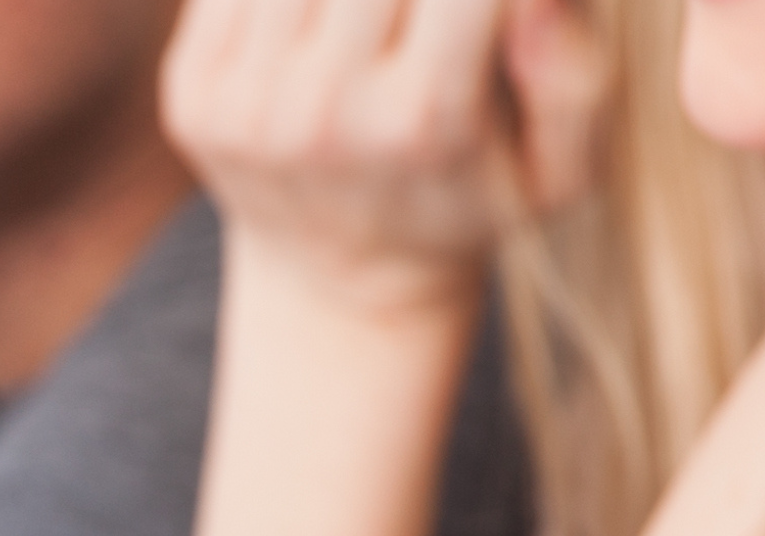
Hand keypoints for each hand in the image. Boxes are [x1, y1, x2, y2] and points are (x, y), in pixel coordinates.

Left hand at [161, 0, 607, 312]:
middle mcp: (323, 112)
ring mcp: (244, 103)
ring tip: (384, 15)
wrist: (341, 279)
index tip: (484, 0)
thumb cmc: (471, 197)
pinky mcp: (189, 92)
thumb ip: (575, 76)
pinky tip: (326, 14)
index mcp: (423, 122)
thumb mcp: (560, 169)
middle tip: (422, 10)